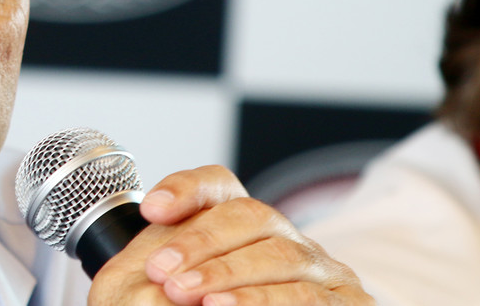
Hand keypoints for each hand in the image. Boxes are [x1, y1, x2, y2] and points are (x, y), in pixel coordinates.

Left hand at [87, 165, 371, 305]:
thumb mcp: (193, 283)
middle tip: (162, 273)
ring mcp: (323, 270)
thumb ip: (173, 267)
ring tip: (189, 295)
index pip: (218, 185)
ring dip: (230, 276)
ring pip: (280, 258)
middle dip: (201, 243)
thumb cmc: (224, 305)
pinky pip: (309, 298)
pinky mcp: (350, 303)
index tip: (151, 210)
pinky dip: (267, 303)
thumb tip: (130, 263)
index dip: (186, 189)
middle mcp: (288, 238)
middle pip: (250, 216)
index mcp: (247, 226)